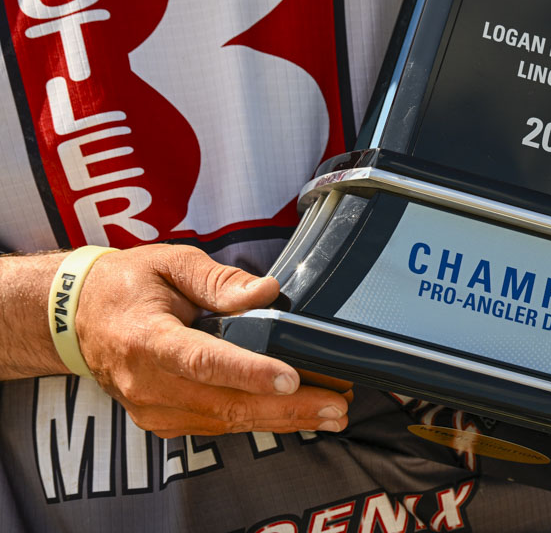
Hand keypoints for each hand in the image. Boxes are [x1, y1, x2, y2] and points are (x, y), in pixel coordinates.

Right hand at [75, 243, 352, 437]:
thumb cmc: (128, 285)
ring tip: (329, 412)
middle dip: (286, 407)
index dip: (249, 371)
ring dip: (282, 419)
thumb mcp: (171, 263)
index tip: (290, 377)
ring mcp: (154, 408)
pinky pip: (217, 425)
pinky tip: (295, 414)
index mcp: (147, 338)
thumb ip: (219, 279)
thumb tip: (268, 291)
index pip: (203, 360)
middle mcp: (148, 382)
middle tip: (334, 405)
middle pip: (224, 402)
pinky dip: (258, 420)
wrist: (79, 319)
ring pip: (226, 420)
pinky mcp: (163, 421)